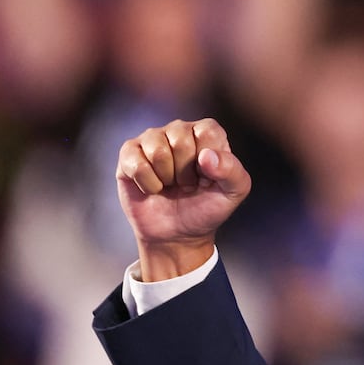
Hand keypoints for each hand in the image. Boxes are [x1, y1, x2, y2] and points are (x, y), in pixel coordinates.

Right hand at [116, 118, 250, 279]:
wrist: (177, 234)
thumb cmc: (207, 208)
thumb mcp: (234, 192)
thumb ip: (232, 170)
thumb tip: (206, 156)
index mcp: (206, 132)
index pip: (208, 132)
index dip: (208, 162)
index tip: (208, 178)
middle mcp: (178, 129)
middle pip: (180, 141)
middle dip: (185, 173)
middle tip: (186, 185)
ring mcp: (151, 139)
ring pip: (157, 151)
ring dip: (166, 179)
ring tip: (170, 185)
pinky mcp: (129, 154)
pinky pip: (136, 163)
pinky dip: (147, 184)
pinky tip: (153, 189)